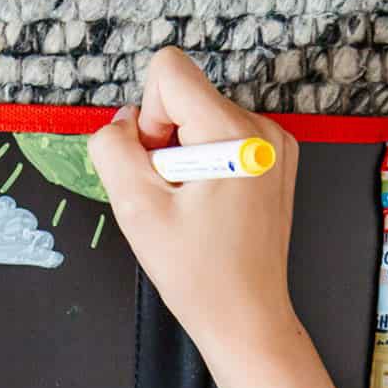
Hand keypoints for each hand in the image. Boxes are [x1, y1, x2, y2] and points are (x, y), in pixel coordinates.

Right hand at [87, 47, 301, 365]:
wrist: (245, 317)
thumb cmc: (199, 275)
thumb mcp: (136, 209)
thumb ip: (113, 148)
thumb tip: (121, 122)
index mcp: (235, 135)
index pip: (170, 70)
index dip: (149, 118)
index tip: (161, 167)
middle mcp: (263, 130)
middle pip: (184, 96)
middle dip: (166, 142)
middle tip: (175, 199)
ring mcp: (274, 145)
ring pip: (200, 118)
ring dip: (183, 158)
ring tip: (193, 208)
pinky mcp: (274, 161)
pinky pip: (220, 138)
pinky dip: (204, 167)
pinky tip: (208, 208)